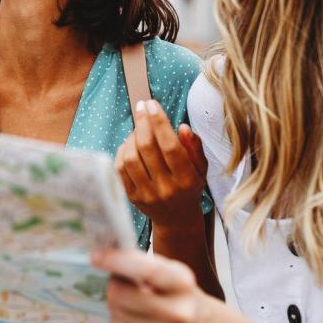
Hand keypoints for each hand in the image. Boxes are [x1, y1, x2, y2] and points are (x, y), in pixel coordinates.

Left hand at [93, 247, 226, 322]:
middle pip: (120, 295)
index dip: (117, 261)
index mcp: (183, 284)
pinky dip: (120, 321)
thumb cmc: (184, 297)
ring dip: (116, 304)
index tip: (96, 256)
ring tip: (130, 301)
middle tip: (118, 282)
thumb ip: (145, 268)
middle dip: (113, 285)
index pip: (147, 270)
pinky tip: (132, 318)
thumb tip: (107, 260)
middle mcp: (178, 312)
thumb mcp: (174, 275)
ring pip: (116, 313)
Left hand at [116, 99, 207, 229]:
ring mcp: (147, 194)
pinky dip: (123, 150)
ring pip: (131, 157)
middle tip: (142, 106)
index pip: (170, 146)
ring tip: (139, 127)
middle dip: (142, 122)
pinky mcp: (132, 197)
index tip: (152, 104)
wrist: (177, 218)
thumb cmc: (190, 186)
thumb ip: (194, 147)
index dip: (160, 122)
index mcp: (186, 179)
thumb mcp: (201, 168)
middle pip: (148, 149)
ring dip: (132, 136)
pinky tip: (130, 142)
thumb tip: (182, 127)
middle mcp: (166, 188)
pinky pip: (121, 168)